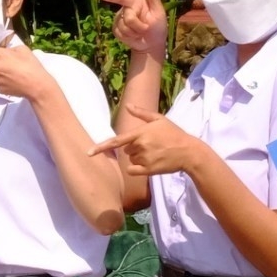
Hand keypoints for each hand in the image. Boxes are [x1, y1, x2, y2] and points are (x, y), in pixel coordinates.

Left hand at [0, 44, 54, 103]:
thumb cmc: (32, 65)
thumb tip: (5, 53)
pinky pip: (0, 83)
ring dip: (5, 73)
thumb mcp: (22, 50)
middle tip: (17, 66)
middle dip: (2, 64)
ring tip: (19, 74)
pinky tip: (17, 82)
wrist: (38, 86)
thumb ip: (10, 48)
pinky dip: (7, 82)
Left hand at [92, 115, 209, 176]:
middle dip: (134, 148)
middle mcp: (140, 146)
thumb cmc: (174, 133)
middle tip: (151, 145)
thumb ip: (141, 113)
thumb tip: (127, 105)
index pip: (116, 141)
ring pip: (130, 160)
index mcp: (140, 133)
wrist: (189, 152)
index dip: (101, 147)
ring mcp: (144, 159)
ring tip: (154, 153)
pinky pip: (133, 170)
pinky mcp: (149, 170)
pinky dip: (136, 168)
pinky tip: (149, 164)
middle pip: (126, 150)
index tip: (88, 153)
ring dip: (138, 158)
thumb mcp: (159, 119)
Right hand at [98, 0, 168, 61]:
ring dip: (134, 33)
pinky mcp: (116, 29)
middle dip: (138, 26)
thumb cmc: (158, 27)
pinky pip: (119, 33)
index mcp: (136, 2)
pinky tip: (133, 37)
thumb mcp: (159, 12)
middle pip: (127, 17)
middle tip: (146, 29)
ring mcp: (119, 19)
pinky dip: (128, 37)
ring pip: (122, 26)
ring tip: (140, 33)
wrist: (152, 44)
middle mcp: (126, 8)